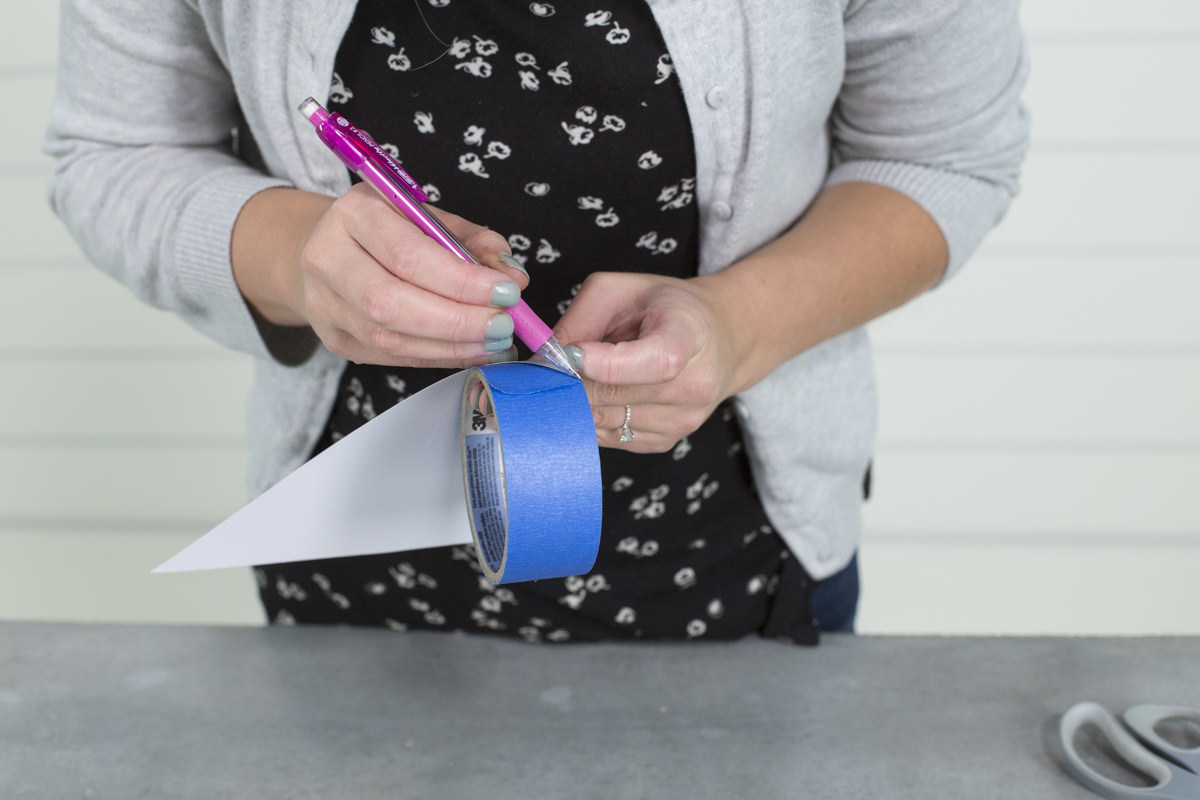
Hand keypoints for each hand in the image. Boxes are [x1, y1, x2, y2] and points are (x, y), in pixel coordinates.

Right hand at [233, 184, 527, 367]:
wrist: (326, 250)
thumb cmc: (388, 231)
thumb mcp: (431, 218)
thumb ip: (474, 243)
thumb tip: (513, 276)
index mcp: (354, 213)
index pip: (408, 255)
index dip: (461, 280)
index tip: (508, 292)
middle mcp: (328, 258)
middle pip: (391, 304)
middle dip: (457, 321)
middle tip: (504, 326)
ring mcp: (325, 305)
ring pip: (390, 339)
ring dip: (452, 346)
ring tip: (495, 343)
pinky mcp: (335, 340)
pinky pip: (392, 358)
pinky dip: (438, 358)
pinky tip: (471, 351)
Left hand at [555, 272, 749, 451]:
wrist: (720, 339)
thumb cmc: (669, 308)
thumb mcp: (623, 289)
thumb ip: (580, 319)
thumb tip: (545, 361)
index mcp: (689, 338)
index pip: (652, 362)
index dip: (604, 363)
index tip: (571, 355)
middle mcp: (694, 386)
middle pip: (613, 396)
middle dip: (573, 381)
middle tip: (558, 364)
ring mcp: (683, 420)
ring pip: (603, 422)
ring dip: (582, 401)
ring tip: (590, 374)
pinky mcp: (667, 442)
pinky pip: (611, 438)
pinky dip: (596, 417)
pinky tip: (606, 393)